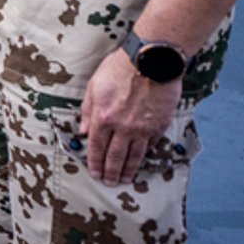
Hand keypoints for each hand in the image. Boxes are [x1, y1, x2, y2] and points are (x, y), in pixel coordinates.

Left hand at [79, 47, 183, 185]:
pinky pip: (149, 146)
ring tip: (124, 179)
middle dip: (111, 172)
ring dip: (128, 169)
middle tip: (109, 182)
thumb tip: (84, 131)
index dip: (95, 162)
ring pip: (134, 155)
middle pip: (115, 156)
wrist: (152, 61)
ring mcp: (142, 128)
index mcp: (103, 116)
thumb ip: (88, 110)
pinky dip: (144, 156)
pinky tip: (140, 161)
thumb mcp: (94, 86)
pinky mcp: (159, 125)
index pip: (96, 146)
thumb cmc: (120, 68)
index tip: (95, 172)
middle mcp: (122, 126)